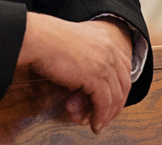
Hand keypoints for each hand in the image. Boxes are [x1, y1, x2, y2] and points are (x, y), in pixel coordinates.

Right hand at [20, 14, 132, 133]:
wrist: (37, 38)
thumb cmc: (46, 39)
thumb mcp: (74, 44)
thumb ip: (85, 56)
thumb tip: (87, 79)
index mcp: (105, 38)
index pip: (124, 66)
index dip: (121, 85)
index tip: (114, 98)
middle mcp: (109, 50)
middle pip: (124, 83)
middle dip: (117, 103)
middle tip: (109, 116)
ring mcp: (104, 63)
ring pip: (115, 97)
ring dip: (108, 115)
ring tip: (99, 124)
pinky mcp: (95, 77)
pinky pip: (104, 104)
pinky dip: (100, 117)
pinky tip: (94, 124)